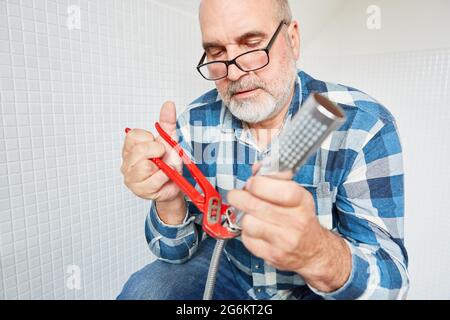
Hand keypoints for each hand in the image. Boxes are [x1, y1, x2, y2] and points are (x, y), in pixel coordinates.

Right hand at [121, 101, 182, 202]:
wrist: (176, 184)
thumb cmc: (168, 163)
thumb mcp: (169, 140)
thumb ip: (167, 122)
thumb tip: (169, 104)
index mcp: (131, 148)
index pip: (133, 136)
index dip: (150, 139)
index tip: (157, 145)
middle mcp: (127, 162)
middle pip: (140, 150)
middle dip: (158, 152)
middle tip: (162, 157)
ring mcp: (131, 177)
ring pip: (145, 166)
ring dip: (162, 167)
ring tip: (164, 169)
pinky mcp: (139, 190)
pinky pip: (154, 180)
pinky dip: (164, 177)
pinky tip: (164, 178)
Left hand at [227, 164, 350, 291]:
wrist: (313, 251)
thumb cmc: (301, 218)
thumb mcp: (297, 194)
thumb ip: (276, 179)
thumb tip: (257, 168)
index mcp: (302, 202)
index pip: (277, 189)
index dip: (257, 183)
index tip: (251, 182)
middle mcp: (295, 222)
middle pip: (255, 205)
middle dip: (239, 197)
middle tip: (236, 195)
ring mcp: (284, 241)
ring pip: (248, 222)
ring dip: (245, 216)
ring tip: (251, 214)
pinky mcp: (273, 255)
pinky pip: (247, 239)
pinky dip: (247, 233)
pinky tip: (256, 230)